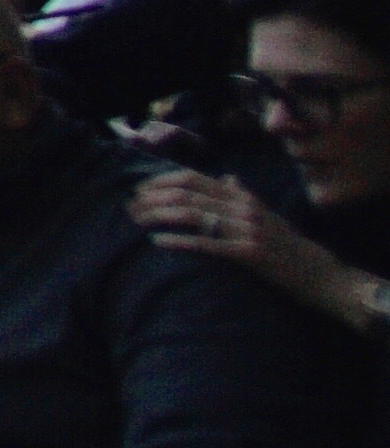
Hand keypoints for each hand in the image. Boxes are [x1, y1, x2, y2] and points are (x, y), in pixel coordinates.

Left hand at [129, 169, 377, 324]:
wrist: (317, 271)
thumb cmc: (286, 242)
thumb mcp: (266, 213)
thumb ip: (243, 194)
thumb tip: (227, 176)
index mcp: (242, 195)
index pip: (193, 178)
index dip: (161, 181)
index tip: (139, 189)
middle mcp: (243, 206)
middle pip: (186, 194)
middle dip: (152, 198)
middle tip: (129, 207)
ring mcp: (246, 228)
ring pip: (192, 214)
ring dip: (158, 215)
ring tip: (137, 220)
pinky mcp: (248, 253)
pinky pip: (207, 243)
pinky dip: (179, 240)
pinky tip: (157, 242)